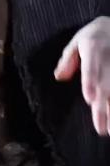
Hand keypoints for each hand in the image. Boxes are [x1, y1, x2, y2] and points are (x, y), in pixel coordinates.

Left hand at [54, 15, 109, 134]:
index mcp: (93, 48)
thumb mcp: (77, 41)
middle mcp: (109, 58)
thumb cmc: (94, 35)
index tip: (89, 99)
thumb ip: (68, 59)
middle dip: (104, 108)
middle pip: (107, 86)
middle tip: (100, 129)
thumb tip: (59, 77)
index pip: (91, 67)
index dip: (91, 82)